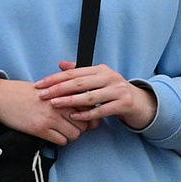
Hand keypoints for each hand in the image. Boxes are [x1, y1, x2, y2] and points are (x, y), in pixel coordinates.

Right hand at [0, 76, 86, 143]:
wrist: (1, 97)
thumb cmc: (23, 92)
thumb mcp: (47, 88)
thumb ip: (64, 94)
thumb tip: (80, 106)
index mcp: (61, 92)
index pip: (87, 106)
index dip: (89, 114)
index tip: (85, 118)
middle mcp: (58, 105)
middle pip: (84, 123)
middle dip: (80, 127)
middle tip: (71, 125)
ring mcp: (50, 118)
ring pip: (75, 134)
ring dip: (70, 135)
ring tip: (62, 130)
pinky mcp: (40, 129)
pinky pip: (61, 141)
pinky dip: (60, 140)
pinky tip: (53, 134)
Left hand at [36, 61, 158, 130]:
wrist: (140, 102)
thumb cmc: (114, 91)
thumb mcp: (99, 78)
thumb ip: (80, 72)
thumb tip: (60, 64)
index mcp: (101, 69)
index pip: (74, 72)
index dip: (55, 78)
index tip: (40, 84)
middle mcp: (110, 77)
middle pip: (80, 83)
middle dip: (59, 89)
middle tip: (43, 95)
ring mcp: (118, 90)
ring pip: (90, 96)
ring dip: (70, 101)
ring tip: (55, 104)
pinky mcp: (124, 104)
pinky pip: (102, 110)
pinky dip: (87, 114)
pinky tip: (74, 116)